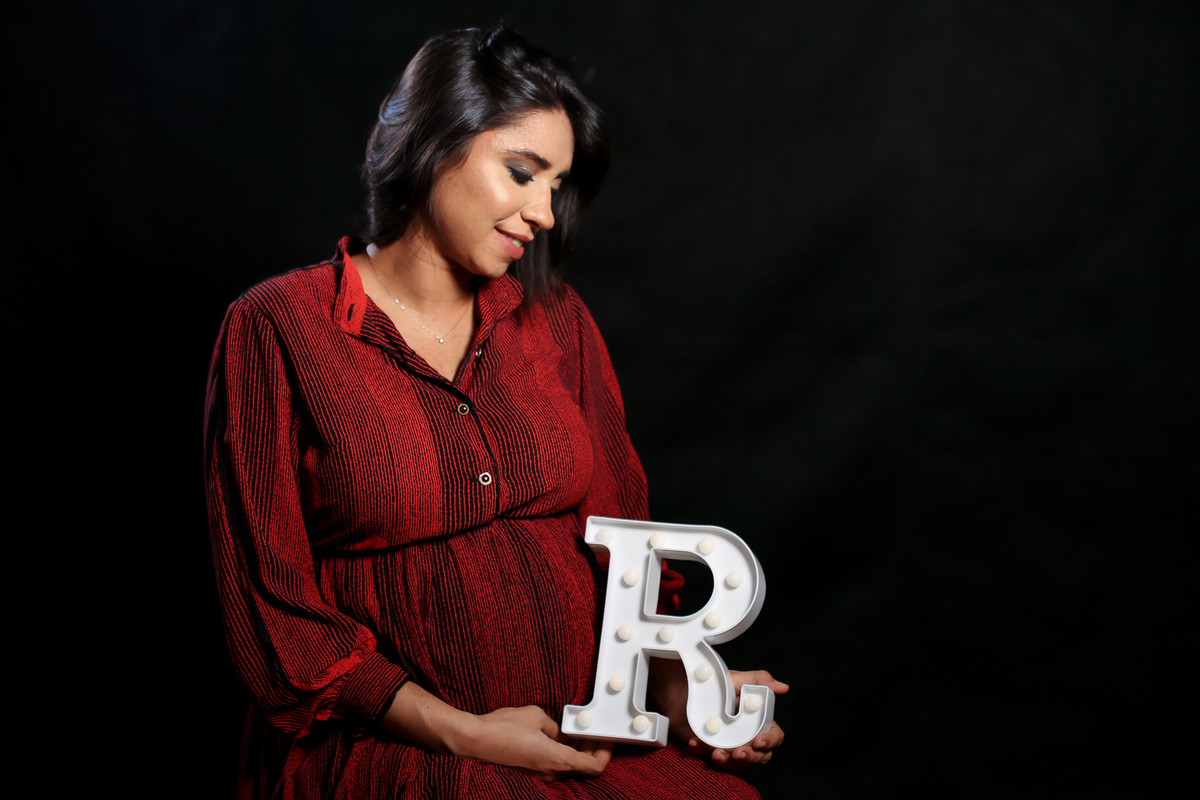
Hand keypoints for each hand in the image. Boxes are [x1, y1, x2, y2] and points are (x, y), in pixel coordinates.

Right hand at [461, 706, 613, 782]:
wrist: (476, 740)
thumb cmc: (503, 728)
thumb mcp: (537, 716)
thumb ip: (554, 726)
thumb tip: (560, 732)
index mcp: (557, 759)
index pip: (594, 766)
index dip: (605, 753)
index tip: (607, 739)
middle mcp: (551, 772)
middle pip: (582, 766)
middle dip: (591, 749)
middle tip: (593, 732)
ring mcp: (539, 774)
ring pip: (567, 765)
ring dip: (575, 750)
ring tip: (575, 730)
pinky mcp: (530, 770)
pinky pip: (553, 764)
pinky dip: (561, 751)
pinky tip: (557, 735)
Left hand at [647, 660, 786, 769]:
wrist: (680, 688)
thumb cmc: (713, 684)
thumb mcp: (735, 679)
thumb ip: (759, 681)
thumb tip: (783, 687)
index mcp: (756, 720)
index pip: (773, 736)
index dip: (769, 741)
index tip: (758, 741)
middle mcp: (745, 735)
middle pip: (759, 756)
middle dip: (749, 757)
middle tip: (737, 752)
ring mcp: (728, 745)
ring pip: (737, 763)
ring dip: (728, 761)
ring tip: (716, 753)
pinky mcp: (709, 750)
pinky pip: (709, 759)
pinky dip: (703, 753)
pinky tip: (695, 744)